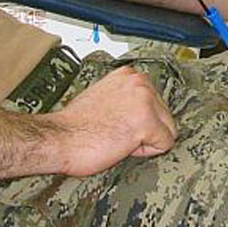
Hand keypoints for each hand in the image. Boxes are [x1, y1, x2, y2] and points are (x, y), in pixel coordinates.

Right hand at [46, 66, 176, 175]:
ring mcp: (144, 100)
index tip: (119, 122)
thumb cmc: (76, 125)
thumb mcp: (104, 96)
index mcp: (129, 74)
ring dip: (145, 140)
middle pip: (165, 116)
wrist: (60, 138)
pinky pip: (164, 145)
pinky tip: (121, 144)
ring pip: (167, 130)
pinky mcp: (146, 121)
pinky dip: (145, 152)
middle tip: (115, 131)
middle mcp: (139, 82)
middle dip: (144, 129)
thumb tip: (139, 107)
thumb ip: (125, 96)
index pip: (155, 102)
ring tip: (117, 136)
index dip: (138, 119)